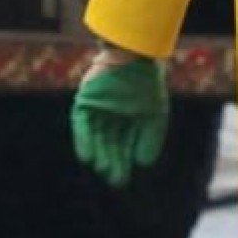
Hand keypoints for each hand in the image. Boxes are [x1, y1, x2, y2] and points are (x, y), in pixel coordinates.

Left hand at [70, 50, 167, 187]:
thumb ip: (150, 140)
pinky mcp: (86, 100)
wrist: (134, 58)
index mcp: (128, 116)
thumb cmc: (147, 85)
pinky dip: (83, 141)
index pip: (123, 145)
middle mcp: (111, 114)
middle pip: (109, 143)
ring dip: (98, 154)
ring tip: (102, 169)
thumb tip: (142, 165)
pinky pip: (82, 124)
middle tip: (115, 179)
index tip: (123, 179)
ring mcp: (98, 107)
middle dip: (112, 161)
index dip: (123, 161)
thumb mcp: (155, 116)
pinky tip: (88, 158)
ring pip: (95, 136)